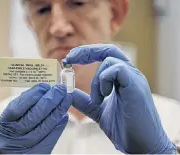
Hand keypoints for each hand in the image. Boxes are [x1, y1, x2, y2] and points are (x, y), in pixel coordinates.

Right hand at [0, 83, 71, 153]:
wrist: (15, 153)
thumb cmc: (14, 129)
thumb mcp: (11, 118)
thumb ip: (24, 105)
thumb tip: (44, 90)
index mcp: (4, 124)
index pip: (18, 107)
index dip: (33, 95)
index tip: (45, 86)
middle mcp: (13, 135)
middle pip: (34, 116)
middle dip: (50, 100)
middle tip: (61, 89)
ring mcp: (26, 145)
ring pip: (45, 126)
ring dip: (58, 110)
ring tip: (67, 99)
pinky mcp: (38, 151)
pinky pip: (52, 136)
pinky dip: (59, 124)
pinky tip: (64, 114)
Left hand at [62, 44, 176, 153]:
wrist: (140, 145)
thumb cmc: (123, 127)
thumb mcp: (97, 110)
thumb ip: (85, 100)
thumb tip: (70, 92)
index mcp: (122, 78)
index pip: (105, 54)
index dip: (87, 53)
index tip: (70, 59)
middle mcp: (130, 74)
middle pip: (109, 50)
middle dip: (87, 51)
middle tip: (70, 59)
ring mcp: (134, 79)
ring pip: (110, 60)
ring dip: (96, 80)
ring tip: (97, 99)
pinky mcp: (136, 86)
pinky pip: (117, 70)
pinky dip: (104, 81)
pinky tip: (104, 97)